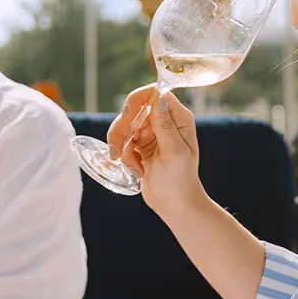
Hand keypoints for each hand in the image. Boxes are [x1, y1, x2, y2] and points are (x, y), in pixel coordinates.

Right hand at [108, 85, 205, 219]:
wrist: (175, 205)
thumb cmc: (180, 180)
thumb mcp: (174, 152)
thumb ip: (165, 125)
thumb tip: (158, 97)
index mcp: (179, 118)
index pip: (155, 93)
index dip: (137, 100)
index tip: (126, 115)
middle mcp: (165, 121)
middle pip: (133, 109)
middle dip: (122, 129)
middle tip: (116, 151)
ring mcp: (152, 133)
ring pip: (124, 126)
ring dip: (121, 145)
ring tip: (129, 165)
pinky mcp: (140, 145)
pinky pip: (123, 141)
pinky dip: (124, 155)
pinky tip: (137, 170)